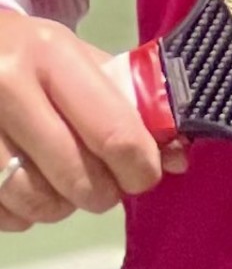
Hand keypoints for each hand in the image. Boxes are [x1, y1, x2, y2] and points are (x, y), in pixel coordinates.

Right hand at [0, 12, 184, 229]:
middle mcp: (8, 88)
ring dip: (62, 205)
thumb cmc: (32, 54)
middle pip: (76, 176)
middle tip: (109, 185)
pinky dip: (24, 213)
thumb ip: (127, 101)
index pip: (112, 130)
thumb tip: (177, 155)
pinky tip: (29, 187)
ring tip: (66, 184)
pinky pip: (3, 215)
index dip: (140, 166)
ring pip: (36, 202)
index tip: (148, 174)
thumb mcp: (78, 58)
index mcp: (50, 55)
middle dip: (104, 192)